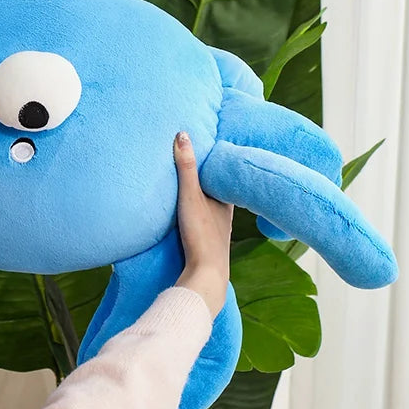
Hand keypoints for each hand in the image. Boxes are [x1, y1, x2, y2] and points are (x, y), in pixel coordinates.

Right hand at [173, 133, 232, 316]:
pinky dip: (200, 211)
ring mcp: (219, 229)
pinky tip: (192, 213)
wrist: (207, 274)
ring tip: (196, 181)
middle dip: (213, 176)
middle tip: (204, 158)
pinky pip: (206, 219)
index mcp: (226, 199)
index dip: (219, 160)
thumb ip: (185, 167)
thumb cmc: (202, 234)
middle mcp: (226, 213)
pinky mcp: (208, 242)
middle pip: (220, 189)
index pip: (225, 173)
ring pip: (214, 205)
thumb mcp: (190, 197)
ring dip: (206, 195)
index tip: (214, 143)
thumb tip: (182, 134)